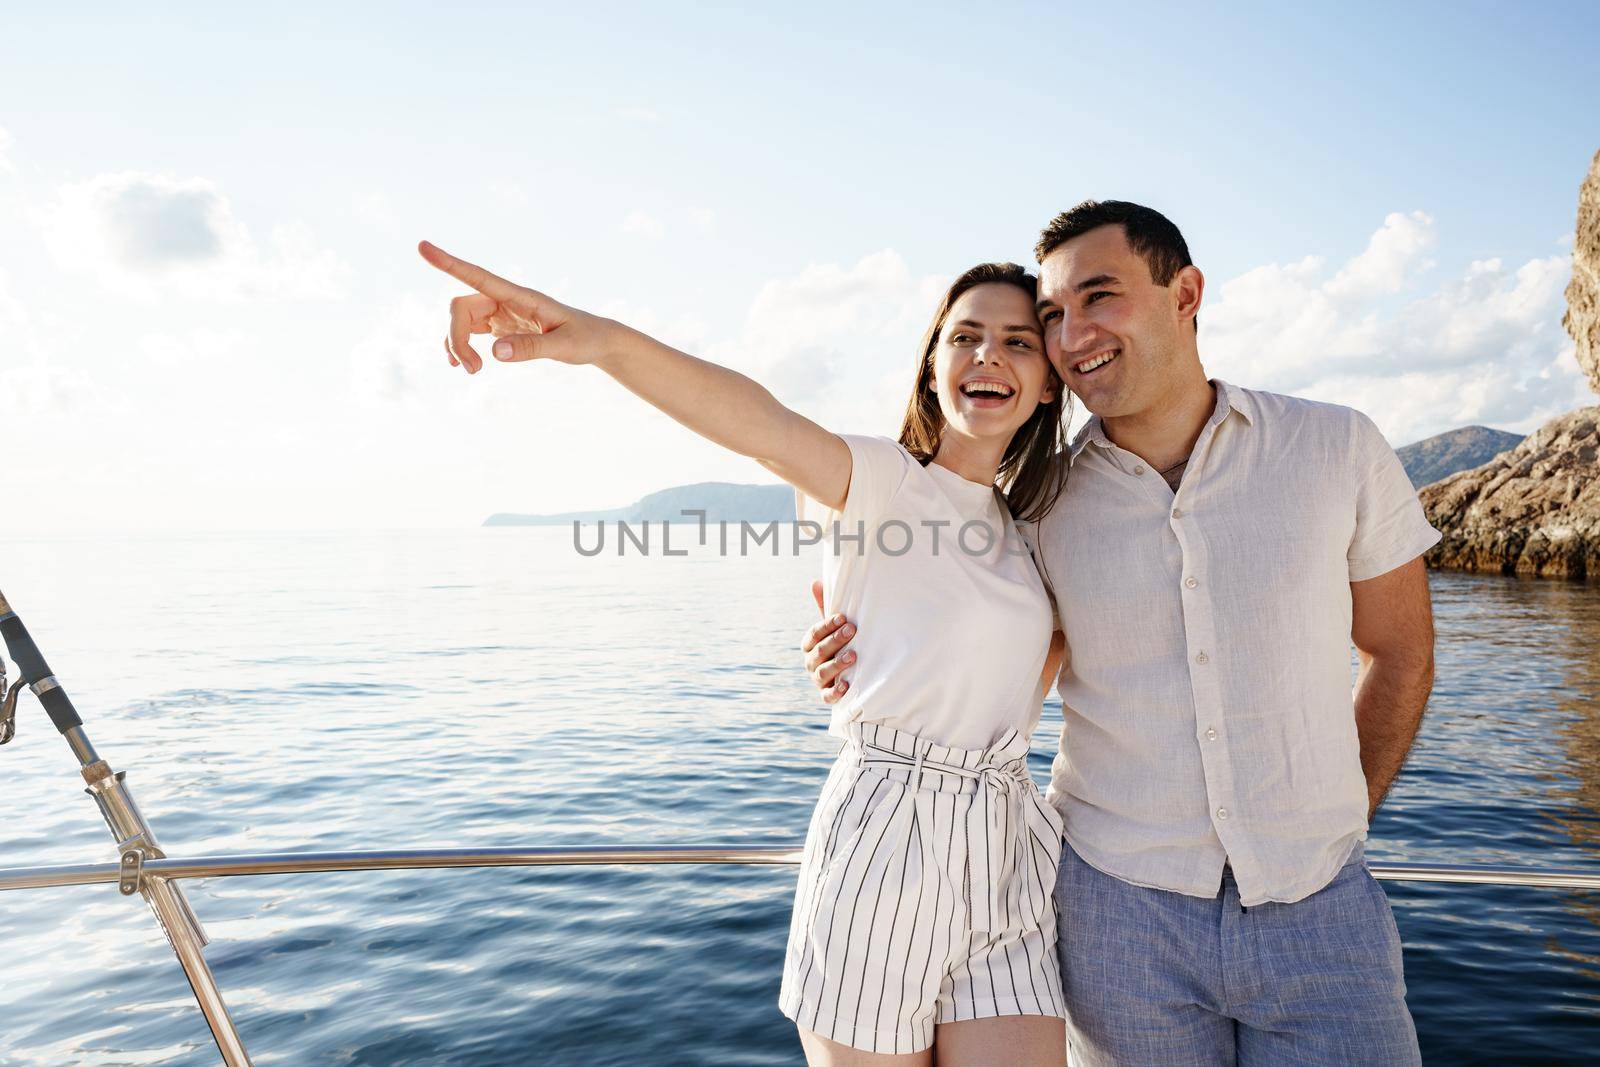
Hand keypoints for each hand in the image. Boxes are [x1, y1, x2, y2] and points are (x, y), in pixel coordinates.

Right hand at [418, 240, 613, 373]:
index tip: (422, 247)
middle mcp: (505, 300)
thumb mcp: (565, 346)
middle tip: (472, 369)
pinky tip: (462, 365)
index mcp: (521, 296)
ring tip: (472, 371)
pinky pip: (468, 331)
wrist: (597, 341)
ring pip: (461, 320)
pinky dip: (460, 346)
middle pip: (461, 307)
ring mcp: (501, 312)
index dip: (450, 263)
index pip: (479, 277)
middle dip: (456, 337)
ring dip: (457, 345)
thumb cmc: (586, 338)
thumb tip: (494, 352)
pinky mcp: (501, 327)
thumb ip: (531, 349)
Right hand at [801, 580, 856, 704]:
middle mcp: (811, 661)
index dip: (827, 625)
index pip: (814, 633)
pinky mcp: (826, 696)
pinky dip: (835, 692)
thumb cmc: (841, 644)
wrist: (848, 675)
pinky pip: (827, 696)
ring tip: (853, 655)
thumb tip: (816, 581)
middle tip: (852, 630)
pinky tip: (847, 685)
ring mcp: (818, 680)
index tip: (842, 617)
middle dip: (835, 640)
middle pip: (819, 651)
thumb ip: (825, 607)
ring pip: (822, 672)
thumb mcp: (834, 627)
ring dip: (837, 663)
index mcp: (810, 644)